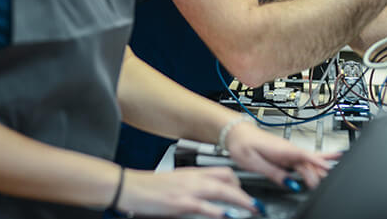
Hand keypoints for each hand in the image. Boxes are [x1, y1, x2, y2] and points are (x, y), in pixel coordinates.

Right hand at [118, 167, 255, 217]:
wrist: (131, 187)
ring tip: (252, 208)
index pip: (223, 171)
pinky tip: (226, 215)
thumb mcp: (176, 182)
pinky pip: (204, 205)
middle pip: (227, 178)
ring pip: (221, 190)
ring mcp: (188, 190)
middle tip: (255, 204)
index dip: (238, 181)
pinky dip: (217, 210)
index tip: (246, 191)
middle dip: (244, 191)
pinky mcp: (180, 202)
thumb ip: (193, 186)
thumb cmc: (151, 188)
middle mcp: (194, 178)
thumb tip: (207, 195)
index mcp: (193, 173)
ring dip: (240, 199)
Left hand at [224, 121, 336, 188]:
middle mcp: (287, 149)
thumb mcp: (254, 163)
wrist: (236, 133)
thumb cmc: (242, 144)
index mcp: (280, 149)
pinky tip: (328, 159)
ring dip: (320, 167)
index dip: (316, 162)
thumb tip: (288, 182)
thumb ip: (273, 172)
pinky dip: (317, 160)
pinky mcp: (286, 153)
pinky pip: (304, 158)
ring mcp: (288, 151)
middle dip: (318, 172)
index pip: (303, 156)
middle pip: (307, 162)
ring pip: (308, 160)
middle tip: (327, 184)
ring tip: (335, 171)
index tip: (328, 168)